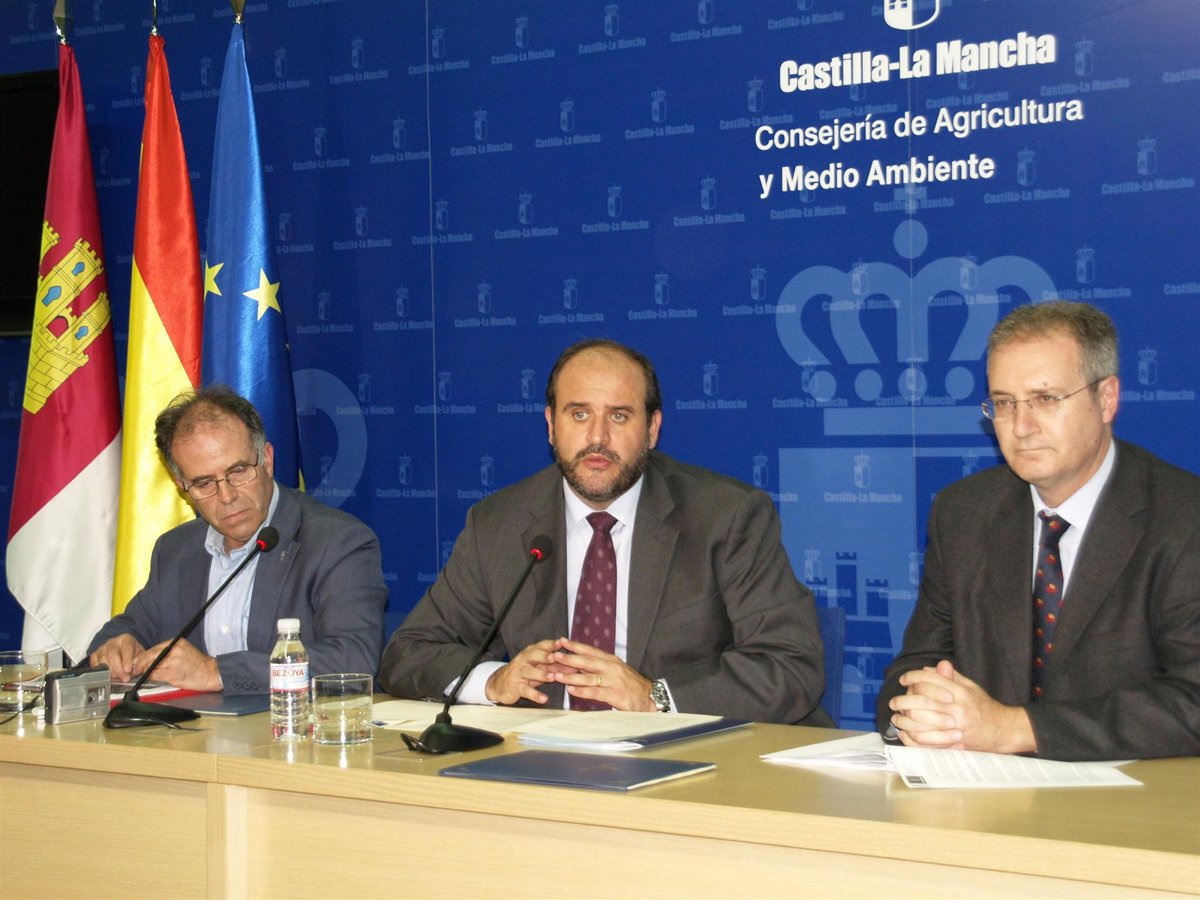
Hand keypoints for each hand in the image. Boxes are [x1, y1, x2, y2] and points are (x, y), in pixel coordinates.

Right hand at [89, 634, 143, 682]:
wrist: (124, 651)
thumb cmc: (133, 654)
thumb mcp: (141, 655)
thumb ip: (140, 662)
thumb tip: (136, 671)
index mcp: (126, 639)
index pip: (126, 649)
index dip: (127, 660)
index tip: (128, 670)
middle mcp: (113, 642)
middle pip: (112, 655)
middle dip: (118, 669)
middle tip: (124, 678)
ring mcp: (102, 648)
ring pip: (102, 661)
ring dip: (110, 672)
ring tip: (117, 678)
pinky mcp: (95, 655)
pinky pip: (94, 665)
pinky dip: (100, 673)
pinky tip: (108, 676)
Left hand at [130, 639, 222, 691]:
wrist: (211, 673)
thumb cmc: (198, 664)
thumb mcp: (184, 652)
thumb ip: (168, 653)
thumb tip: (150, 659)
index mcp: (176, 643)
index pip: (154, 648)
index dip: (143, 656)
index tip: (137, 661)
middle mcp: (174, 650)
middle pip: (150, 656)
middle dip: (139, 663)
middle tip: (135, 669)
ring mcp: (173, 661)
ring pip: (151, 666)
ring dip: (144, 671)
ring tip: (141, 674)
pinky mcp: (173, 673)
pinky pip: (156, 675)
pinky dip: (151, 677)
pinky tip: (151, 678)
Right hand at [485, 639, 560, 704]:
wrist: (501, 684)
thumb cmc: (525, 673)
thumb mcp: (538, 666)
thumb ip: (555, 665)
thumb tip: (575, 665)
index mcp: (531, 653)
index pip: (541, 646)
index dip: (551, 644)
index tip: (562, 642)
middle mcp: (524, 660)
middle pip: (534, 655)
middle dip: (545, 656)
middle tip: (556, 657)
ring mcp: (519, 673)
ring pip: (530, 672)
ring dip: (542, 674)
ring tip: (553, 677)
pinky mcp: (516, 686)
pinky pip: (525, 690)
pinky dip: (535, 695)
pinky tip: (544, 699)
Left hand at [550, 637, 655, 711]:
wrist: (649, 698)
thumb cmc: (630, 684)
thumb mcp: (615, 671)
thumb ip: (598, 667)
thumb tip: (577, 664)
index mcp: (611, 660)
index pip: (591, 650)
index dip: (576, 646)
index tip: (561, 641)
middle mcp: (611, 668)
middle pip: (588, 661)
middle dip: (570, 658)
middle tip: (555, 655)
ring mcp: (613, 681)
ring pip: (589, 677)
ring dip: (571, 677)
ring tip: (556, 675)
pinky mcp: (615, 695)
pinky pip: (596, 692)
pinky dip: (582, 691)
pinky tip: (571, 691)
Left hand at [888, 660, 1035, 753]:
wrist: (1003, 730)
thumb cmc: (985, 707)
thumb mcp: (971, 687)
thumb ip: (951, 677)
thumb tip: (930, 667)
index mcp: (960, 692)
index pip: (930, 679)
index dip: (913, 676)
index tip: (904, 679)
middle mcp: (957, 708)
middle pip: (922, 700)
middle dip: (903, 700)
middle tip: (894, 702)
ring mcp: (954, 727)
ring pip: (921, 722)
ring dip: (904, 720)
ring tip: (896, 718)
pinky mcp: (953, 742)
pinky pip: (927, 741)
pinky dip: (913, 738)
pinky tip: (905, 734)